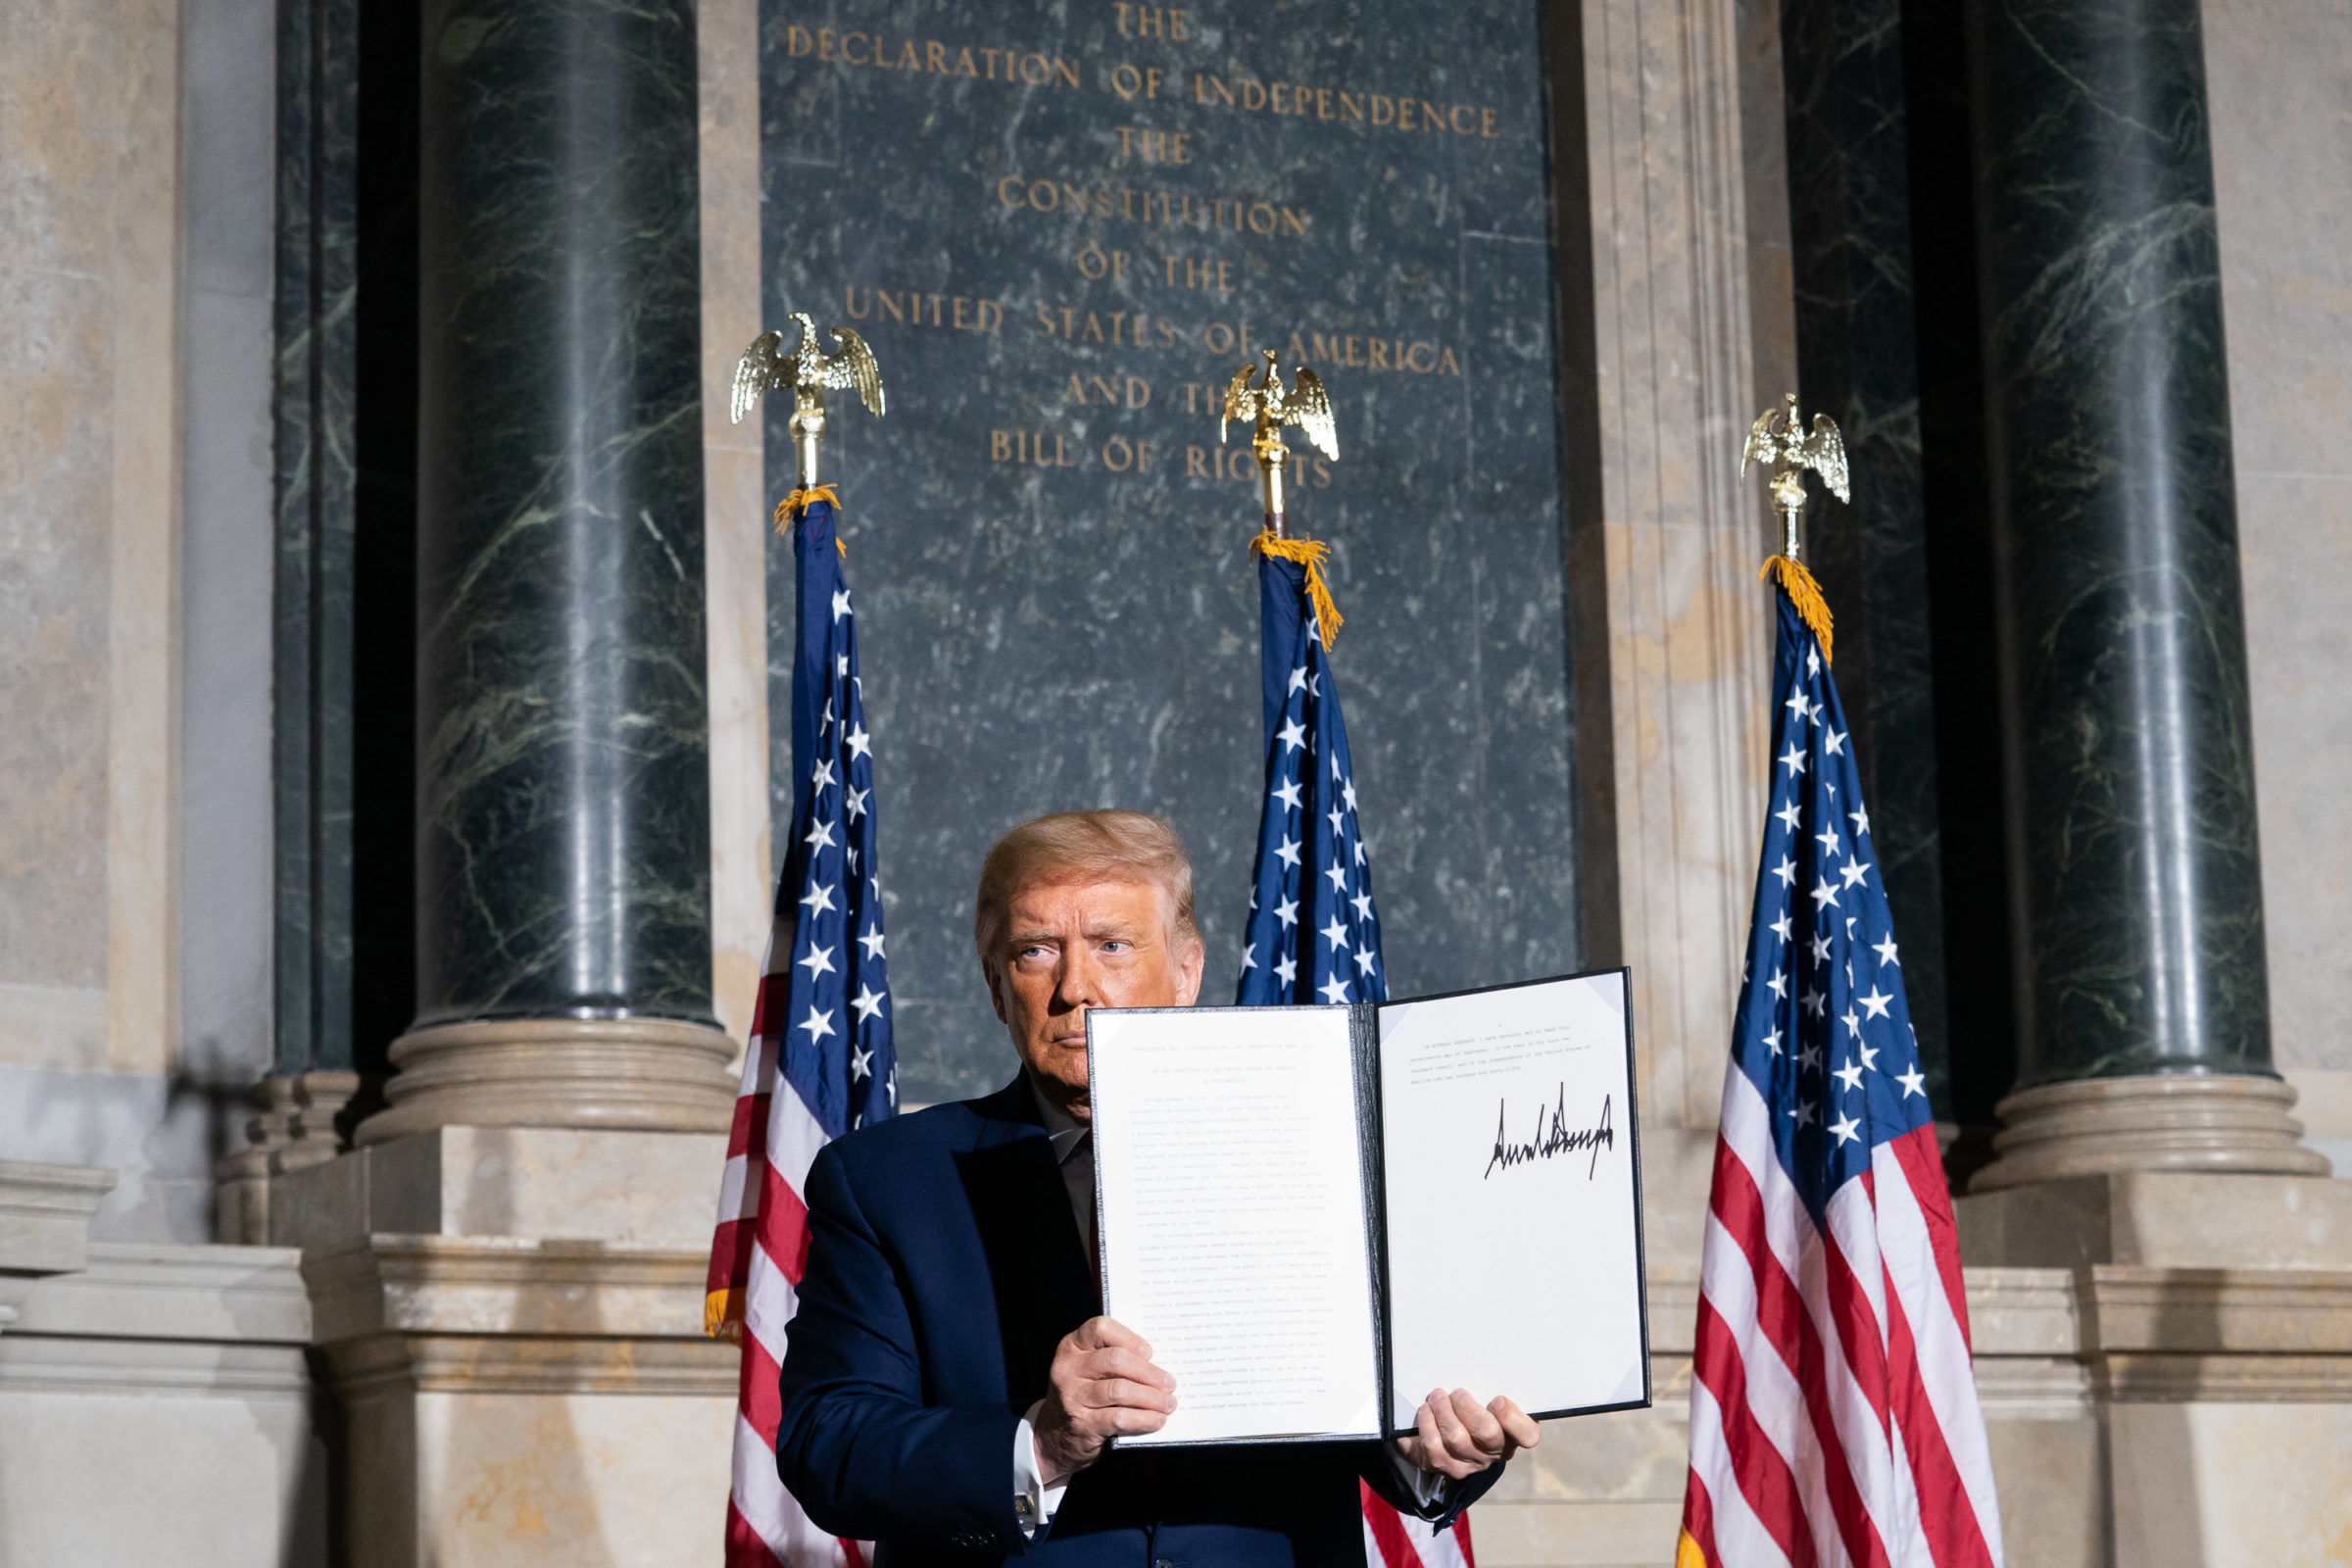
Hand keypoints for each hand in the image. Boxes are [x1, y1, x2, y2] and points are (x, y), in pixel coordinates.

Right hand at [1033, 1316, 1177, 1486]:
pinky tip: (1157, 1420)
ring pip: (1120, 1390)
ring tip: (1169, 1403)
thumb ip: (1113, 1361)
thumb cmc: (1083, 1395)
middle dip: (1148, 1372)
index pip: (1100, 1328)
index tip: (1149, 1352)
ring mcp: (1072, 1396)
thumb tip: (1159, 1364)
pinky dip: (1144, 1419)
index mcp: (1071, 1346)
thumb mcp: (1087, 1370)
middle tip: (1169, 1383)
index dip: (1128, 1338)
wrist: (1053, 1436)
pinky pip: (1119, 1418)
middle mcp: (1068, 1368)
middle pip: (1115, 1360)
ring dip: (1151, 1397)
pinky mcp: (1082, 1423)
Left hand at [1394, 1389, 1540, 1479]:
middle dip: (1468, 1408)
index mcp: (1513, 1431)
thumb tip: (1484, 1359)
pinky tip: (1426, 1411)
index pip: (1528, 1435)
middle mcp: (1495, 1451)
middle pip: (1487, 1433)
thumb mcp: (1487, 1396)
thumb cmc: (1473, 1408)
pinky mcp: (1447, 1467)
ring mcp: (1471, 1463)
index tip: (1498, 1400)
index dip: (1514, 1419)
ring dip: (1443, 1412)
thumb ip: (1490, 1386)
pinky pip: (1435, 1448)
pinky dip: (1428, 1425)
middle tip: (1458, 1393)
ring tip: (1437, 1396)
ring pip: (1456, 1439)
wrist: (1445, 1434)